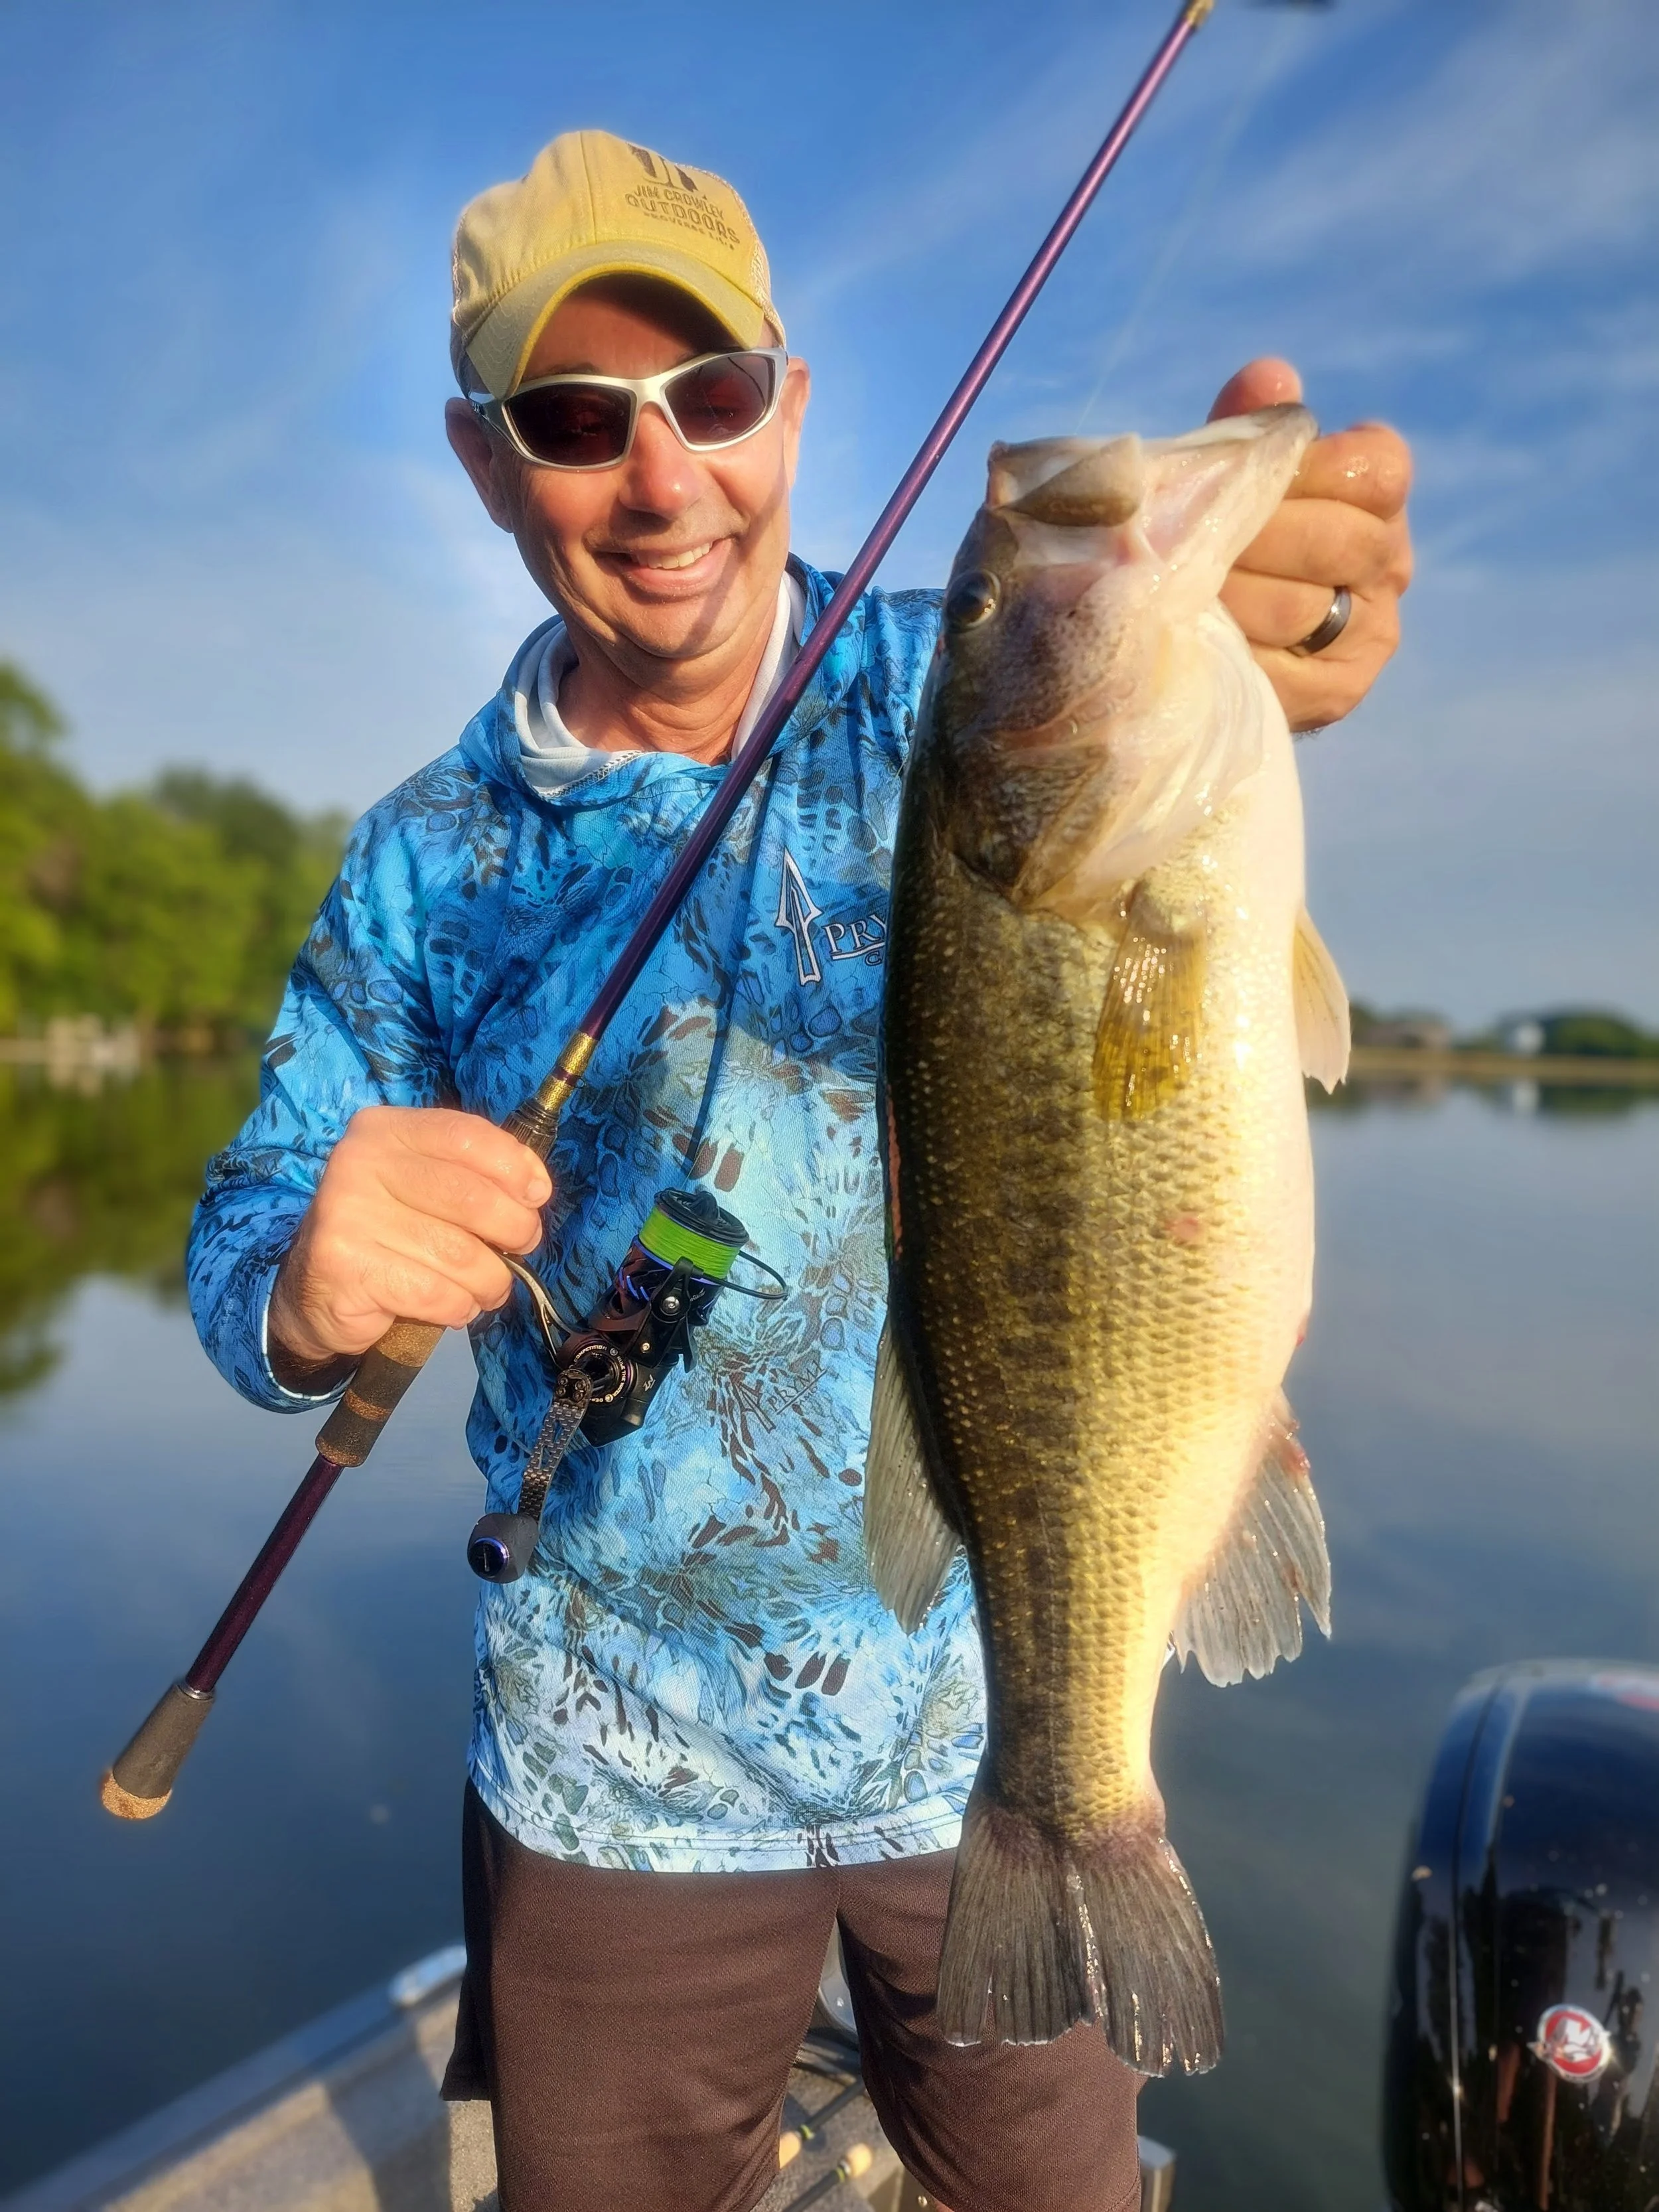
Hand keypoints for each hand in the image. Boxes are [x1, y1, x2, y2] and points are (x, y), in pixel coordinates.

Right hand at [268, 1105, 551, 1376]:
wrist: (316, 1292)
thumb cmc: (391, 1232)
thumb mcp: (428, 1187)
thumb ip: (478, 1175)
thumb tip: (536, 1188)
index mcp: (384, 1130)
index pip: (466, 1135)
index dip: (515, 1166)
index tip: (536, 1197)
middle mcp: (359, 1162)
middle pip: (471, 1196)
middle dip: (514, 1229)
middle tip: (519, 1249)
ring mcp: (347, 1213)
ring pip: (460, 1253)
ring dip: (490, 1280)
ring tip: (486, 1287)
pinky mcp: (346, 1266)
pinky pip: (436, 1292)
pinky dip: (459, 1307)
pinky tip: (452, 1306)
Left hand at [1209, 357, 1412, 731]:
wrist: (1197, 636)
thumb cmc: (1219, 538)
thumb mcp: (1229, 481)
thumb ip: (1249, 431)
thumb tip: (1268, 376)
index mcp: (1379, 498)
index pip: (1377, 469)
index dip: (1304, 473)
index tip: (1248, 482)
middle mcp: (1391, 565)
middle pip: (1338, 540)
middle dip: (1253, 540)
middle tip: (1189, 546)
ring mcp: (1370, 635)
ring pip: (1305, 605)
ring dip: (1230, 596)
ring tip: (1179, 591)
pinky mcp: (1337, 692)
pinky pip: (1284, 667)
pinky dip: (1233, 650)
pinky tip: (1196, 639)